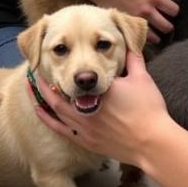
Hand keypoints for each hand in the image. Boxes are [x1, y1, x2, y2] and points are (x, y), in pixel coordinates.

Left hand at [35, 50, 174, 166]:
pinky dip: (46, 116)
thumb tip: (129, 42)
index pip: (77, 73)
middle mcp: (86, 106)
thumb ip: (132, 58)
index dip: (65, 63)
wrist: (153, 144)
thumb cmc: (149, 110)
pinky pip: (58, 127)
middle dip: (47, 78)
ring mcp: (83, 125)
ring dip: (43, 94)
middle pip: (60, 89)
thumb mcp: (141, 78)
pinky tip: (38, 108)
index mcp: (99, 88)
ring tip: (33, 83)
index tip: (56, 52)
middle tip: (38, 68)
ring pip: (55, 107)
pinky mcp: (84, 140)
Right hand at [71, 0, 177, 43]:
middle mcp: (147, 10)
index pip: (174, 10)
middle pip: (168, 26)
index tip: (169, 12)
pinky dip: (144, 38)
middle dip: (167, 26)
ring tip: (154, 32)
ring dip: (157, 35)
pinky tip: (143, 34)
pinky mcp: (128, 26)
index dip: (173, 11)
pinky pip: (142, 38)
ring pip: (156, 36)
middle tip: (163, 24)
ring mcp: (137, 20)